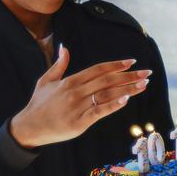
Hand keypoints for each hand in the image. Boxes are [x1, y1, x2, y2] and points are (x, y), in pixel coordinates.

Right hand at [10, 46, 150, 148]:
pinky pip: (100, 112)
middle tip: (147, 72)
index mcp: (70, 81)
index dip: (116, 65)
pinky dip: (113, 105)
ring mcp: (78, 107)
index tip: (131, 62)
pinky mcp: (80, 122)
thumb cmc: (38, 104)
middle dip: (129, 75)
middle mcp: (76, 92)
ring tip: (143, 85)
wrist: (29, 126)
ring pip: (107, 95)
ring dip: (128, 89)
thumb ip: (59, 65)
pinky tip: (126, 99)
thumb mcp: (46, 81)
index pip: (98, 69)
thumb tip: (65, 48)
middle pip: (107, 80)